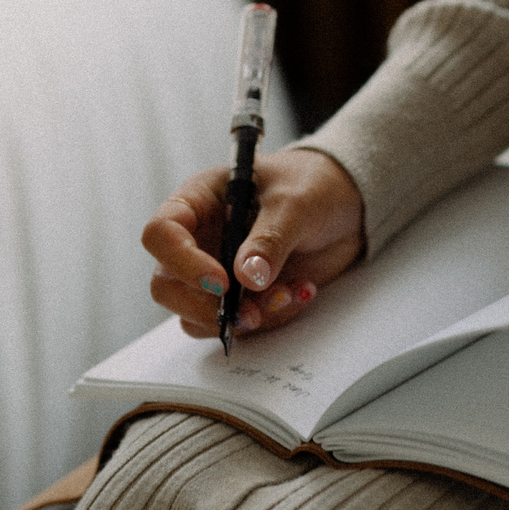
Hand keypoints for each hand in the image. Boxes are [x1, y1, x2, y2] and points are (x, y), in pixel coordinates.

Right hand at [142, 148, 363, 338]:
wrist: (347, 204)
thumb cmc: (313, 185)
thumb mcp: (296, 202)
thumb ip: (271, 238)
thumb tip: (246, 278)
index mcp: (199, 201)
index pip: (161, 234)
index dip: (182, 263)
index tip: (222, 282)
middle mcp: (200, 239)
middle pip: (166, 285)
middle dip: (204, 307)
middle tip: (248, 312)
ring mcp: (220, 271)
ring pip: (199, 315)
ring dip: (244, 318)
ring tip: (289, 294)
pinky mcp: (245, 295)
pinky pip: (239, 324)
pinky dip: (270, 319)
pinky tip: (301, 292)